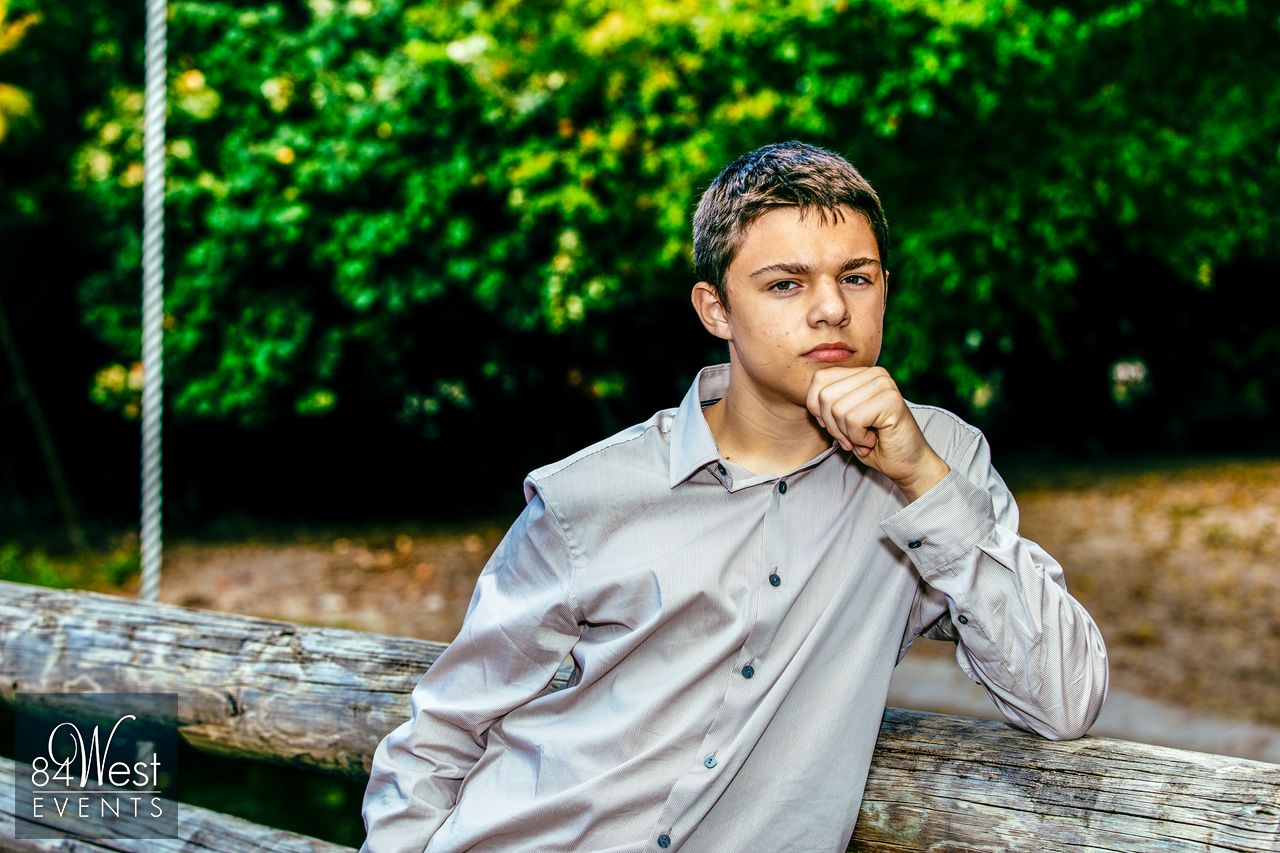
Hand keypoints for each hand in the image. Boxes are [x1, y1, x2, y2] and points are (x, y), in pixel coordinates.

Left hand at [806, 366, 950, 500]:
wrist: (908, 465)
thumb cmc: (874, 445)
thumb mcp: (843, 421)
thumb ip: (828, 404)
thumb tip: (810, 400)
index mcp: (861, 373)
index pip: (818, 380)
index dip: (817, 409)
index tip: (835, 427)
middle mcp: (874, 373)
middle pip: (824, 396)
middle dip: (832, 426)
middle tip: (851, 438)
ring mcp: (884, 384)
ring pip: (837, 409)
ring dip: (846, 434)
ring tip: (864, 439)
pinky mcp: (891, 400)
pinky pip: (853, 420)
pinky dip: (858, 438)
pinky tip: (873, 440)